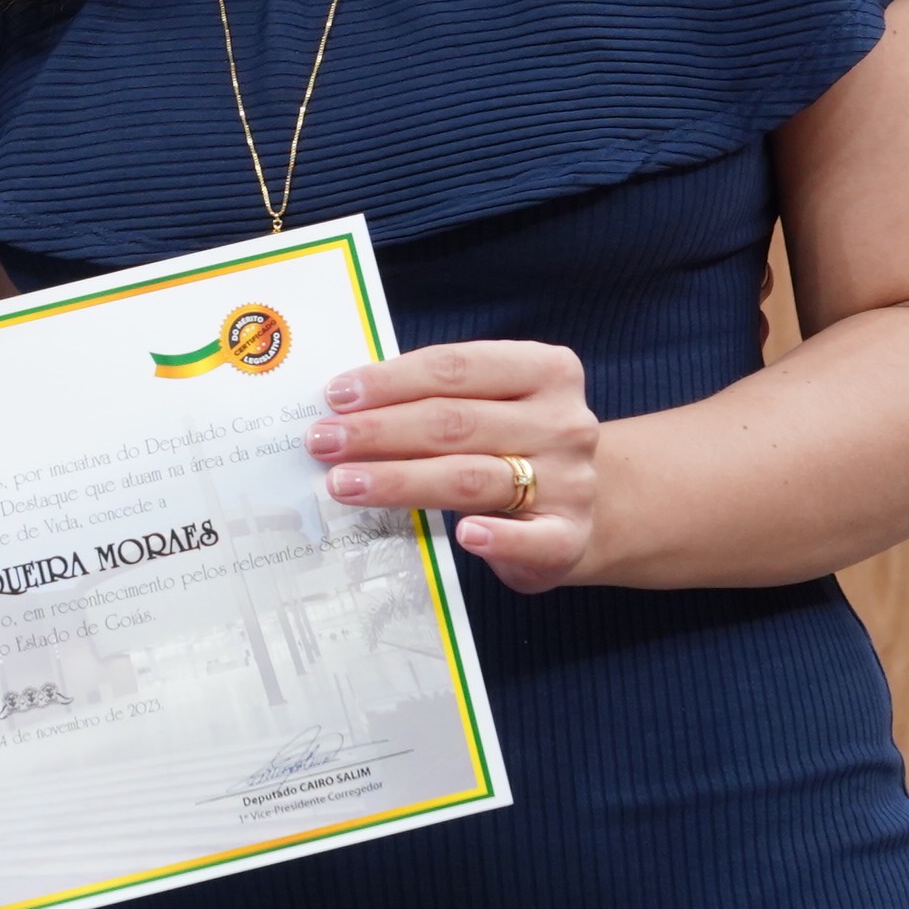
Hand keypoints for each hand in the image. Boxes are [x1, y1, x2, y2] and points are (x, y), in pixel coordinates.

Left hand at [310, 340, 601, 591]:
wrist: (586, 507)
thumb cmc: (514, 444)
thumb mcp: (492, 404)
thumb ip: (439, 396)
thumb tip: (347, 402)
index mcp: (546, 370)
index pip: (455, 368)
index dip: (391, 380)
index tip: (336, 395)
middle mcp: (564, 422)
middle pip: (455, 422)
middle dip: (379, 431)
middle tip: (322, 442)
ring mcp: (570, 482)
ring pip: (471, 477)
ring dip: (400, 480)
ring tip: (343, 484)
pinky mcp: (569, 537)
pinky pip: (530, 540)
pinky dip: (497, 538)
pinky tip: (463, 536)